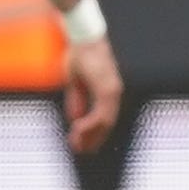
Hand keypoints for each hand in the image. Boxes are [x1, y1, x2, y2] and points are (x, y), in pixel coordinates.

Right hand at [61, 32, 122, 153]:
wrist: (82, 38)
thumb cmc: (79, 55)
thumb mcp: (75, 82)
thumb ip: (77, 101)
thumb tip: (76, 119)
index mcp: (107, 91)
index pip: (104, 118)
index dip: (92, 133)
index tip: (80, 143)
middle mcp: (113, 92)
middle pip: (107, 124)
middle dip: (93, 139)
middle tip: (80, 151)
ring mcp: (112, 91)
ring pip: (106, 122)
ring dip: (91, 135)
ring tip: (77, 144)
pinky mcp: (107, 89)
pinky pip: (101, 113)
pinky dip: (90, 124)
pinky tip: (79, 129)